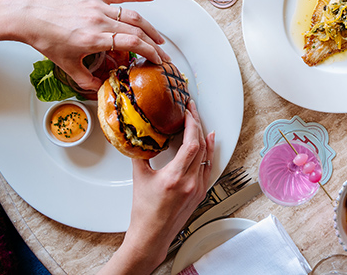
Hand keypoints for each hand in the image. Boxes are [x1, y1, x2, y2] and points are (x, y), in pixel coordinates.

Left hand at [13, 0, 169, 89]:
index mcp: (93, 39)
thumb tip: (99, 88)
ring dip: (149, 27)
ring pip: (132, 15)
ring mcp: (97, 6)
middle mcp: (98, 21)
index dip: (149, 52)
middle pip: (136, 31)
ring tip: (158, 37)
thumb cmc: (45, 39)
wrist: (29, 17)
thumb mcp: (65, 65)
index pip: (132, 44)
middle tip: (163, 54)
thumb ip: (85, 79)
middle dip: (154, 44)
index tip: (157, 60)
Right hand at [103, 100, 215, 274]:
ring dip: (204, 137)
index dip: (192, 124)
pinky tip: (208, 143)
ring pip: (207, 156)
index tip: (188, 111)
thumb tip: (138, 138)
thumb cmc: (144, 212)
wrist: (152, 236)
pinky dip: (208, 153)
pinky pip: (208, 167)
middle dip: (197, 124)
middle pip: (201, 146)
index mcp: (175, 177)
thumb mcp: (139, 178)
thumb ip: (140, 155)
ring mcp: (198, 188)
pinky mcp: (200, 193)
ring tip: (199, 122)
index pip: (192, 143)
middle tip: (192, 111)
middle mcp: (190, 182)